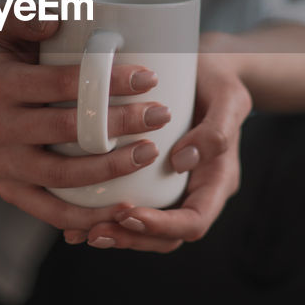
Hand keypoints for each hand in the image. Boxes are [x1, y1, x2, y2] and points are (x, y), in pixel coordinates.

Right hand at [0, 15, 173, 230]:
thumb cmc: (18, 59)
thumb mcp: (11, 27)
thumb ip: (26, 12)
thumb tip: (56, 18)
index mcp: (1, 82)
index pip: (57, 83)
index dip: (104, 81)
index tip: (149, 77)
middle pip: (63, 130)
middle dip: (117, 124)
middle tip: (160, 114)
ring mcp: (4, 164)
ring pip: (59, 176)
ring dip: (109, 168)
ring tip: (150, 153)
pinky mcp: (12, 192)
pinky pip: (51, 211)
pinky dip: (87, 214)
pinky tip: (125, 205)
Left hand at [68, 33, 252, 251]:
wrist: (207, 66)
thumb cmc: (220, 79)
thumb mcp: (229, 97)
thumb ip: (216, 130)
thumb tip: (180, 162)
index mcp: (218, 181)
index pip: (194, 222)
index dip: (161, 227)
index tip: (129, 214)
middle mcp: (195, 191)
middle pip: (166, 237)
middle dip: (130, 238)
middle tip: (95, 230)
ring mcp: (173, 187)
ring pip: (146, 230)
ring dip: (114, 234)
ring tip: (80, 231)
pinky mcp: (151, 178)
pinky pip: (131, 207)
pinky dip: (105, 217)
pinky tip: (75, 219)